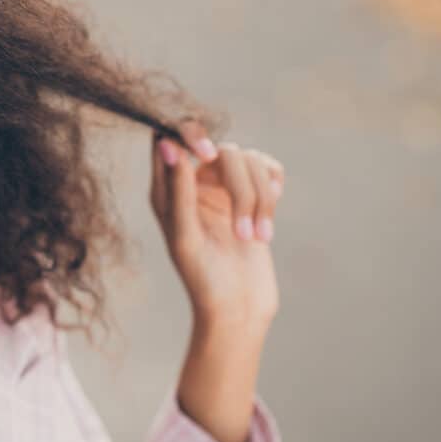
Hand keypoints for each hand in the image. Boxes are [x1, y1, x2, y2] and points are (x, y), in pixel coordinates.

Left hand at [149, 120, 284, 328]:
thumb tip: (167, 144)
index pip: (170, 136)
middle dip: (239, 184)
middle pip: (221, 148)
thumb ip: (177, 190)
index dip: (191, 133)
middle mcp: (194, 183)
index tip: (208, 155)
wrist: (238, 308)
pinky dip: (273, 192)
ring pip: (250, 160)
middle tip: (243, 228)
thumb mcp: (184, 236)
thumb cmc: (203, 278)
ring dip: (259, 200)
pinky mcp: (254, 196)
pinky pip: (269, 169)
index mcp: (167, 189)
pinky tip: (268, 221)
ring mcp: (225, 188)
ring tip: (258, 239)